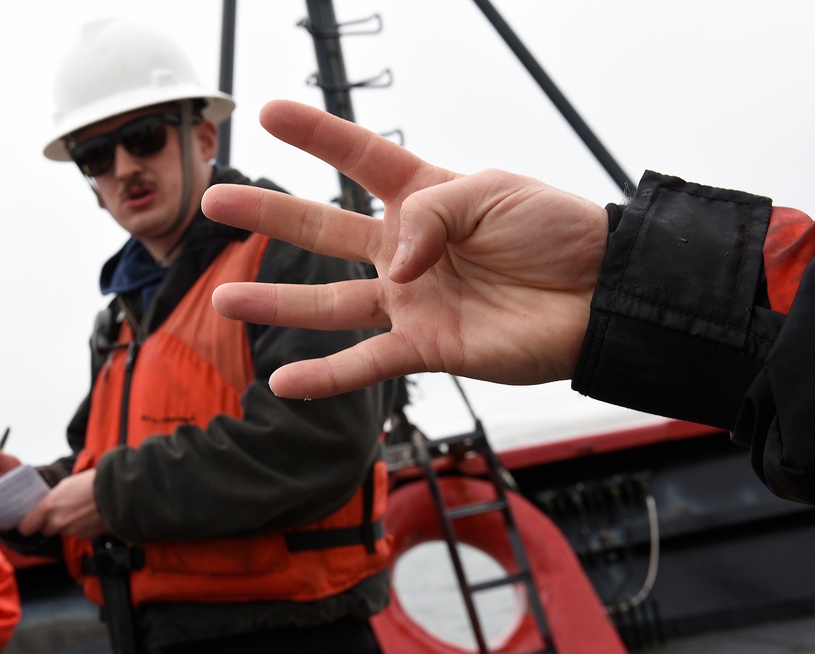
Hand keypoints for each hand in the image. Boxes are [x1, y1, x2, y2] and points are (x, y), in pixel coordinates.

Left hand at [17, 469, 106, 539]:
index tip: (30, 522)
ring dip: (68, 524)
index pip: (26, 527)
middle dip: (51, 523)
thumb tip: (48, 507)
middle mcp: (58, 522)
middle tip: (61, 512)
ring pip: (63, 531)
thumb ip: (53, 499)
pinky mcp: (86, 536)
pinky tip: (90, 514)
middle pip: (45, 530)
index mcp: (49, 507)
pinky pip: (78, 533)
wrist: (117, 492)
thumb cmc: (92, 483)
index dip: (27, 525)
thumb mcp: (66, 485)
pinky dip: (82, 527)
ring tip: (80, 510)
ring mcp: (72, 531)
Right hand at [202, 100, 607, 398]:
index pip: (360, 158)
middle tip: (216, 199)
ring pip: (330, 304)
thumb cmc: (555, 232)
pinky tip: (283, 381)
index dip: (316, 135)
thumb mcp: (490, 194)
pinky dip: (326, 376)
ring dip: (276, 303)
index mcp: (426, 196)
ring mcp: (412, 300)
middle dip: (270, 216)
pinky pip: (368, 363)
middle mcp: (408, 249)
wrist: (598, 295)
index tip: (268, 112)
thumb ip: (430, 217)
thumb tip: (393, 266)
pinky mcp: (427, 346)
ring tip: (224, 298)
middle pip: (324, 230)